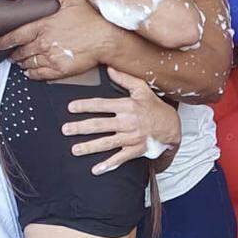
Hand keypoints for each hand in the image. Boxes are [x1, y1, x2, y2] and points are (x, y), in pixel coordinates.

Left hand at [0, 0, 112, 79]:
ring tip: (19, 63)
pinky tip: (30, 72)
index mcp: (44, 26)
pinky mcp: (60, 70)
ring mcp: (51, 57)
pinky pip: (40, 74)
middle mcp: (44, 43)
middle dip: (13, 54)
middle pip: (21, 51)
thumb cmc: (91, 20)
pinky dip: (32, 74)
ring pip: (29, 63)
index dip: (4, 41)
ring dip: (22, 64)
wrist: (106, 39)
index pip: (16, 35)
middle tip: (9, 55)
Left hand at [62, 67, 181, 175]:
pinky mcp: (135, 150)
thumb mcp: (142, 89)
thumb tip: (109, 68)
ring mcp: (131, 137)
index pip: (101, 105)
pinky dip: (108, 165)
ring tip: (74, 150)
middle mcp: (127, 122)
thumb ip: (125, 78)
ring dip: (89, 147)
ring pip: (106, 143)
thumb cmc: (154, 106)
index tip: (70, 108)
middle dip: (80, 128)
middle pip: (99, 125)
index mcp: (127, 106)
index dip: (85, 106)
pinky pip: (120, 158)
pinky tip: (96, 169)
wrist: (171, 126)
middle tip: (65, 129)